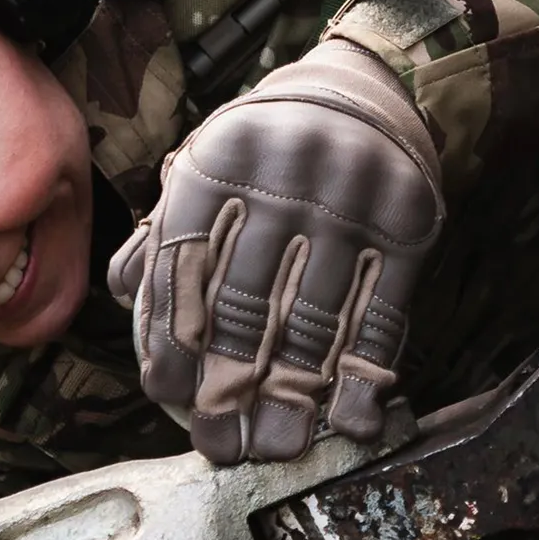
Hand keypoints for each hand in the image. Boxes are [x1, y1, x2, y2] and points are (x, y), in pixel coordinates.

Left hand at [108, 40, 442, 463]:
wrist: (368, 93)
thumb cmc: (268, 149)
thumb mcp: (207, 164)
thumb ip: (166, 229)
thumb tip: (129, 299)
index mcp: (221, 158)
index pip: (184, 267)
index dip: (174, 342)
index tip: (172, 398)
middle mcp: (286, 175)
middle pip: (247, 305)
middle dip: (229, 387)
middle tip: (222, 444)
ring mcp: (353, 202)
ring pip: (314, 321)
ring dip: (294, 397)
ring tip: (277, 446)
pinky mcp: (409, 226)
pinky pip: (382, 316)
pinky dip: (364, 376)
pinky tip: (350, 422)